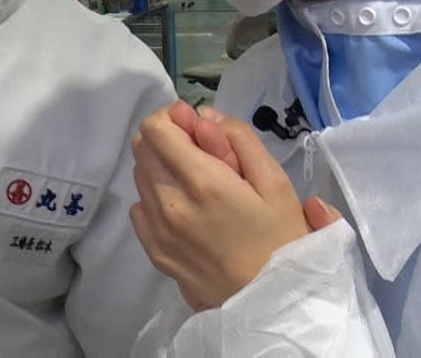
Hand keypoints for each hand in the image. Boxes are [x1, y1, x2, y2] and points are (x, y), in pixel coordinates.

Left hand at [129, 106, 309, 309]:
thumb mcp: (275, 182)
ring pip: (140, 176)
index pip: (155, 128)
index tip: (197, 129)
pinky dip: (155, 199)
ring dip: (161, 168)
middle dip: (167, 140)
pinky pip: (139, 208)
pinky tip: (186, 211)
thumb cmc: (282, 240)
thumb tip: (202, 115)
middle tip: (202, 156)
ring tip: (199, 186)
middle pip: (142, 148)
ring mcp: (157, 230)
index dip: (173, 119)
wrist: (274, 304)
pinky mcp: (154, 252)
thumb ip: (237, 139)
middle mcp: (170, 203)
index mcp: (202, 182)